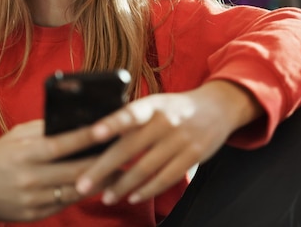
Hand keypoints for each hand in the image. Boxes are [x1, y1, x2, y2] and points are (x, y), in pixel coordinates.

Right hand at [0, 120, 112, 220]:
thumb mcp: (16, 137)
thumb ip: (43, 129)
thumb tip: (76, 119)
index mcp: (24, 154)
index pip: (62, 144)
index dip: (88, 136)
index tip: (110, 128)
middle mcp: (29, 178)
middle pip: (76, 171)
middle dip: (105, 163)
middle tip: (128, 154)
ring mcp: (32, 200)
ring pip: (76, 190)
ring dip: (100, 180)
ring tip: (121, 170)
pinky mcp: (34, 216)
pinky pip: (66, 203)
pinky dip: (83, 192)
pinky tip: (97, 184)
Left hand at [75, 80, 262, 205]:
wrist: (218, 107)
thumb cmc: (176, 108)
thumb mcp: (156, 103)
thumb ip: (132, 118)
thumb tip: (97, 135)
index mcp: (152, 105)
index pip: (130, 113)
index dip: (111, 123)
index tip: (92, 134)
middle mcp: (166, 121)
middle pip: (130, 148)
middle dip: (103, 168)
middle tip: (81, 184)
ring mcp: (181, 139)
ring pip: (146, 168)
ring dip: (123, 186)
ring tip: (105, 197)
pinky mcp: (193, 155)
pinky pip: (166, 178)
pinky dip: (148, 190)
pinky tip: (133, 197)